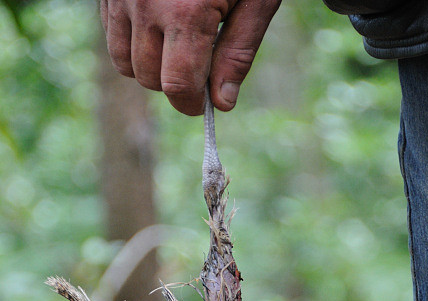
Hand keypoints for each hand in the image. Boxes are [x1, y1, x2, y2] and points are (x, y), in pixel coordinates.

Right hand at [100, 0, 281, 114]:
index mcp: (186, 12)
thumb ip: (238, 53)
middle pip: (149, 79)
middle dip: (175, 85)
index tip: (204, 105)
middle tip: (199, 67)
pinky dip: (132, 43)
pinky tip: (159, 29)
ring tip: (178, 48)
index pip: (177, 86)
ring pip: (124, 62)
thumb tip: (222, 103)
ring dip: (150, 67)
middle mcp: (146, 4)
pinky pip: (112, 34)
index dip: (192, 104)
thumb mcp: (256, 1)